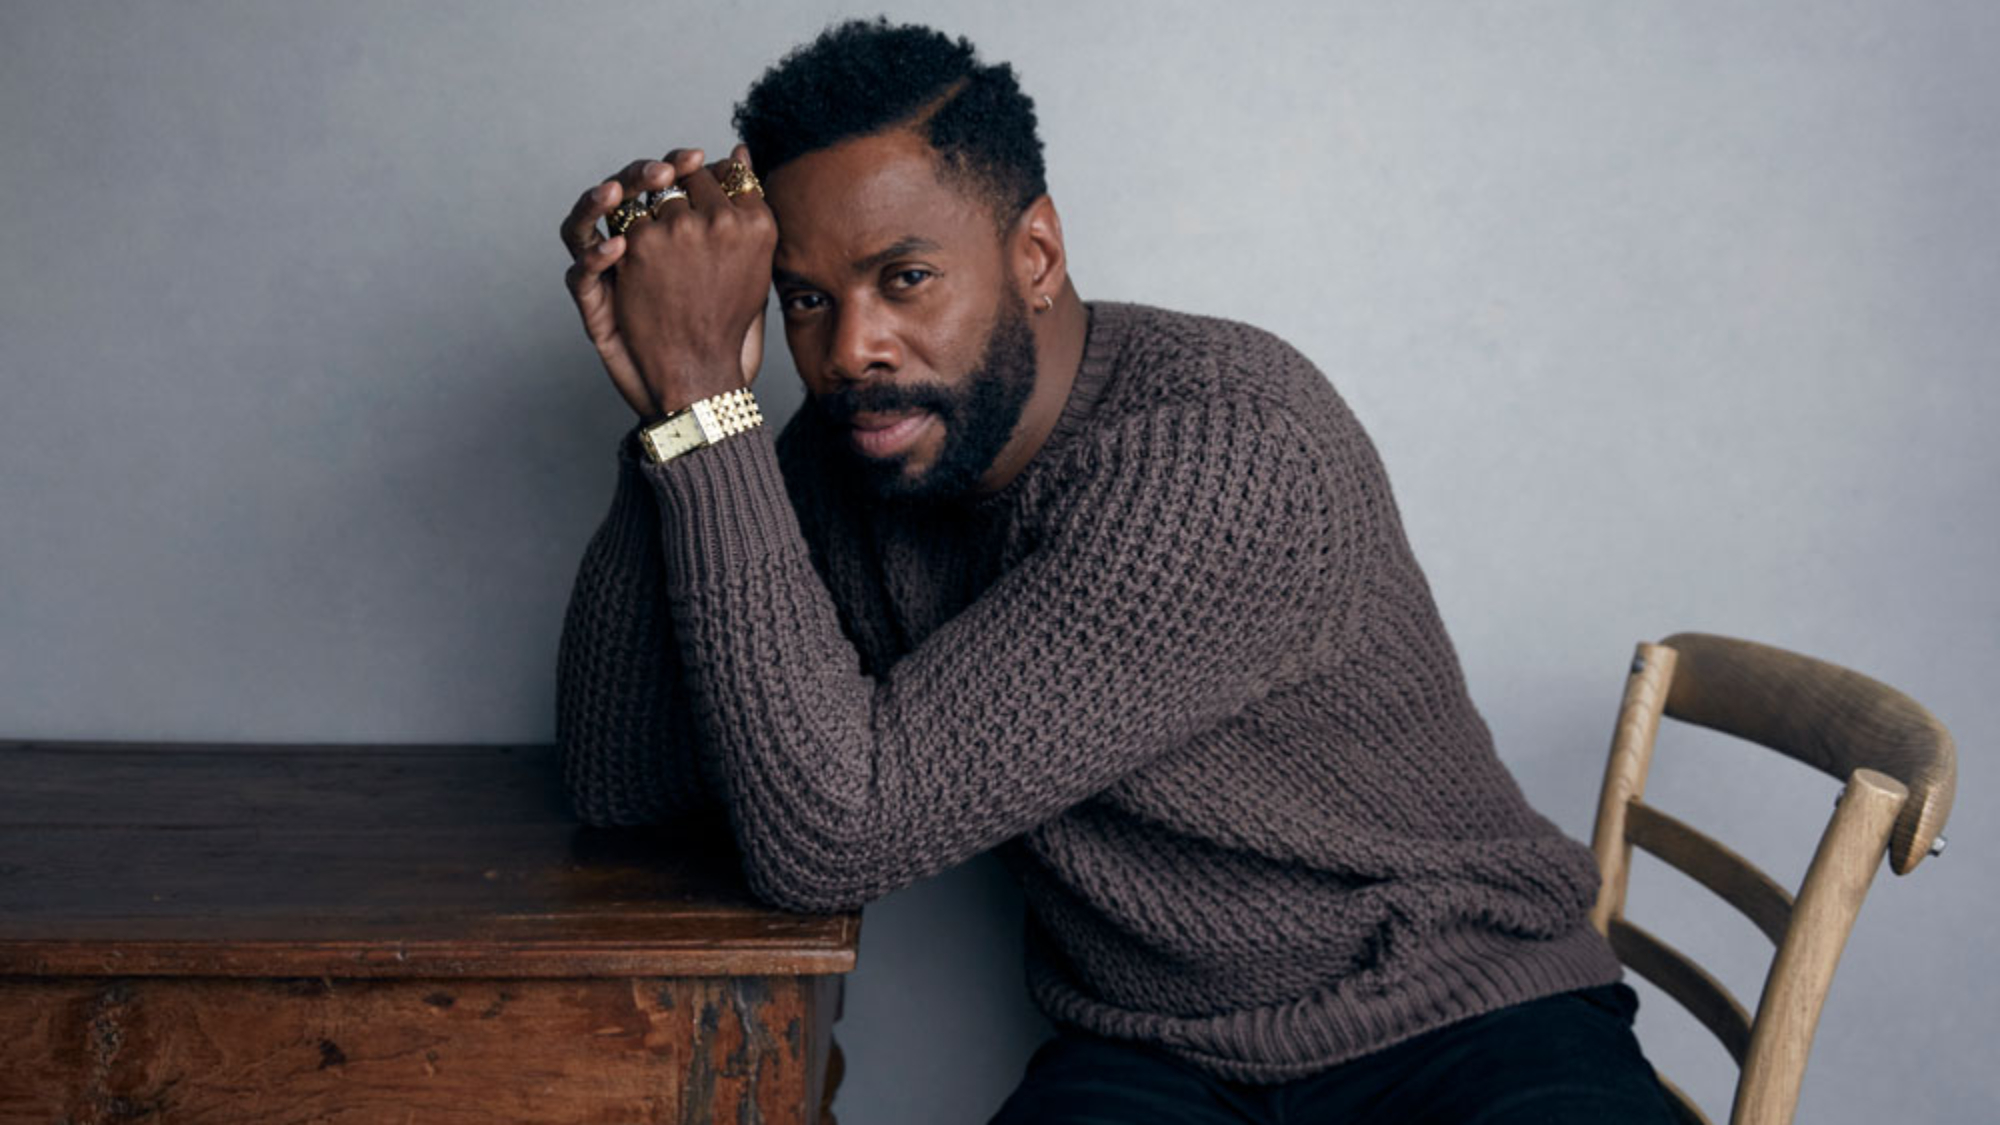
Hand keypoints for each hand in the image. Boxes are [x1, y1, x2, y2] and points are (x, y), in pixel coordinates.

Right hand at [559, 145, 774, 418]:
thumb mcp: (745, 261)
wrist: (707, 385)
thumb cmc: (727, 324)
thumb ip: (741, 207)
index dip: (672, 166)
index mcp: (662, 229)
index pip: (655, 182)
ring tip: (616, 193)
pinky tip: (616, 249)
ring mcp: (606, 274)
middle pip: (617, 196)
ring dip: (596, 202)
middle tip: (665, 171)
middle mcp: (628, 245)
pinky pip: (579, 275)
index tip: (698, 157)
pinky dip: (592, 258)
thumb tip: (742, 150)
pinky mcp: (593, 306)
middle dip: (638, 176)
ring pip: (582, 224)